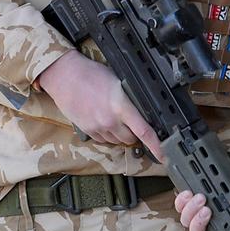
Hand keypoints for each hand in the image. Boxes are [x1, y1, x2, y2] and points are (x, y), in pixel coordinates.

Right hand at [35, 51, 161, 159]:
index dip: (157, 146)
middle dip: (135, 133)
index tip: (164, 156)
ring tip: (113, 116)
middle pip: (131, 139)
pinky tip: (103, 119)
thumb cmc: (91, 74)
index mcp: (121, 106)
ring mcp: (97, 128)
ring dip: (120, 134)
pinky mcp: (87, 131)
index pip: (144, 131)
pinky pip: (104, 140)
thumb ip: (129, 99)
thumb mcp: (117, 81)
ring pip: (117, 141)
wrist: (65, 76)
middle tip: (131, 120)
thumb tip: (142, 110)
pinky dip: (107, 134)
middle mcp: (110, 121)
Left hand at [174, 166, 229, 230]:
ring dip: (191, 210)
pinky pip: (178, 205)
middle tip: (207, 211)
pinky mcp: (187, 200)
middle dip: (198, 225)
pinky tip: (189, 193)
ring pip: (186, 221)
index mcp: (223, 230)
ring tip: (201, 198)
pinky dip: (182, 200)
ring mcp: (196, 213)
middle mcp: (208, 224)